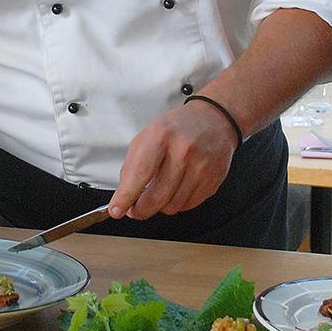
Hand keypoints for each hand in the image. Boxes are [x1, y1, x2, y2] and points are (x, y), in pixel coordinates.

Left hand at [109, 100, 236, 219]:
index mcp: (162, 135)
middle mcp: (184, 151)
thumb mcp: (147, 134)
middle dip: (140, 210)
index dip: (126, 196)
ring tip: (157, 193)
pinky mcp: (212, 181)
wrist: (213, 120)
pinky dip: (176, 203)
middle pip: (157, 197)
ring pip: (172, 206)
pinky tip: (175, 189)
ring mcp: (201, 167)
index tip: (117, 209)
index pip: (141, 174)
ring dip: (159, 207)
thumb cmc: (178, 127)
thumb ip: (132, 164)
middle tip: (134, 209)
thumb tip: (124, 193)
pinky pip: (187, 206)